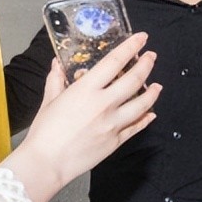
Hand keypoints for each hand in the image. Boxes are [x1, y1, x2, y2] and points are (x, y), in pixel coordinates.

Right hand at [0, 33, 160, 201]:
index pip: (114, 62)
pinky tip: (151, 113)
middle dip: (146, 66)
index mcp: (86, 90)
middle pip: (134, 80)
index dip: (130, 47)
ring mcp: (113, 124)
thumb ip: (56, 80)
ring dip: (152, 93)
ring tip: (157, 86)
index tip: (141, 38)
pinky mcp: (116, 141)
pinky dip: (146, 118)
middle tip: (151, 57)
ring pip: (142, 104)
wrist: (48, 162)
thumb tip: (57, 65)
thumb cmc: (44, 132)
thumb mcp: (49, 101)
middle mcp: (104, 104)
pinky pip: (137, 127)